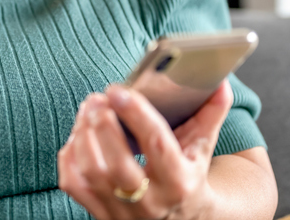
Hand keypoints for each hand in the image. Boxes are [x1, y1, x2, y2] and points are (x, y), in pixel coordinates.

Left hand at [57, 81, 232, 219]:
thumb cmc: (188, 177)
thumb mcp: (202, 149)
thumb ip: (211, 113)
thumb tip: (221, 81)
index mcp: (179, 181)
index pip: (156, 144)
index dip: (136, 114)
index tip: (118, 90)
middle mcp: (150, 201)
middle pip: (117, 163)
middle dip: (102, 125)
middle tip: (97, 98)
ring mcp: (122, 211)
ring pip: (91, 172)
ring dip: (82, 135)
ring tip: (87, 110)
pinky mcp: (99, 213)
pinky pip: (72, 184)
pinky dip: (69, 156)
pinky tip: (77, 136)